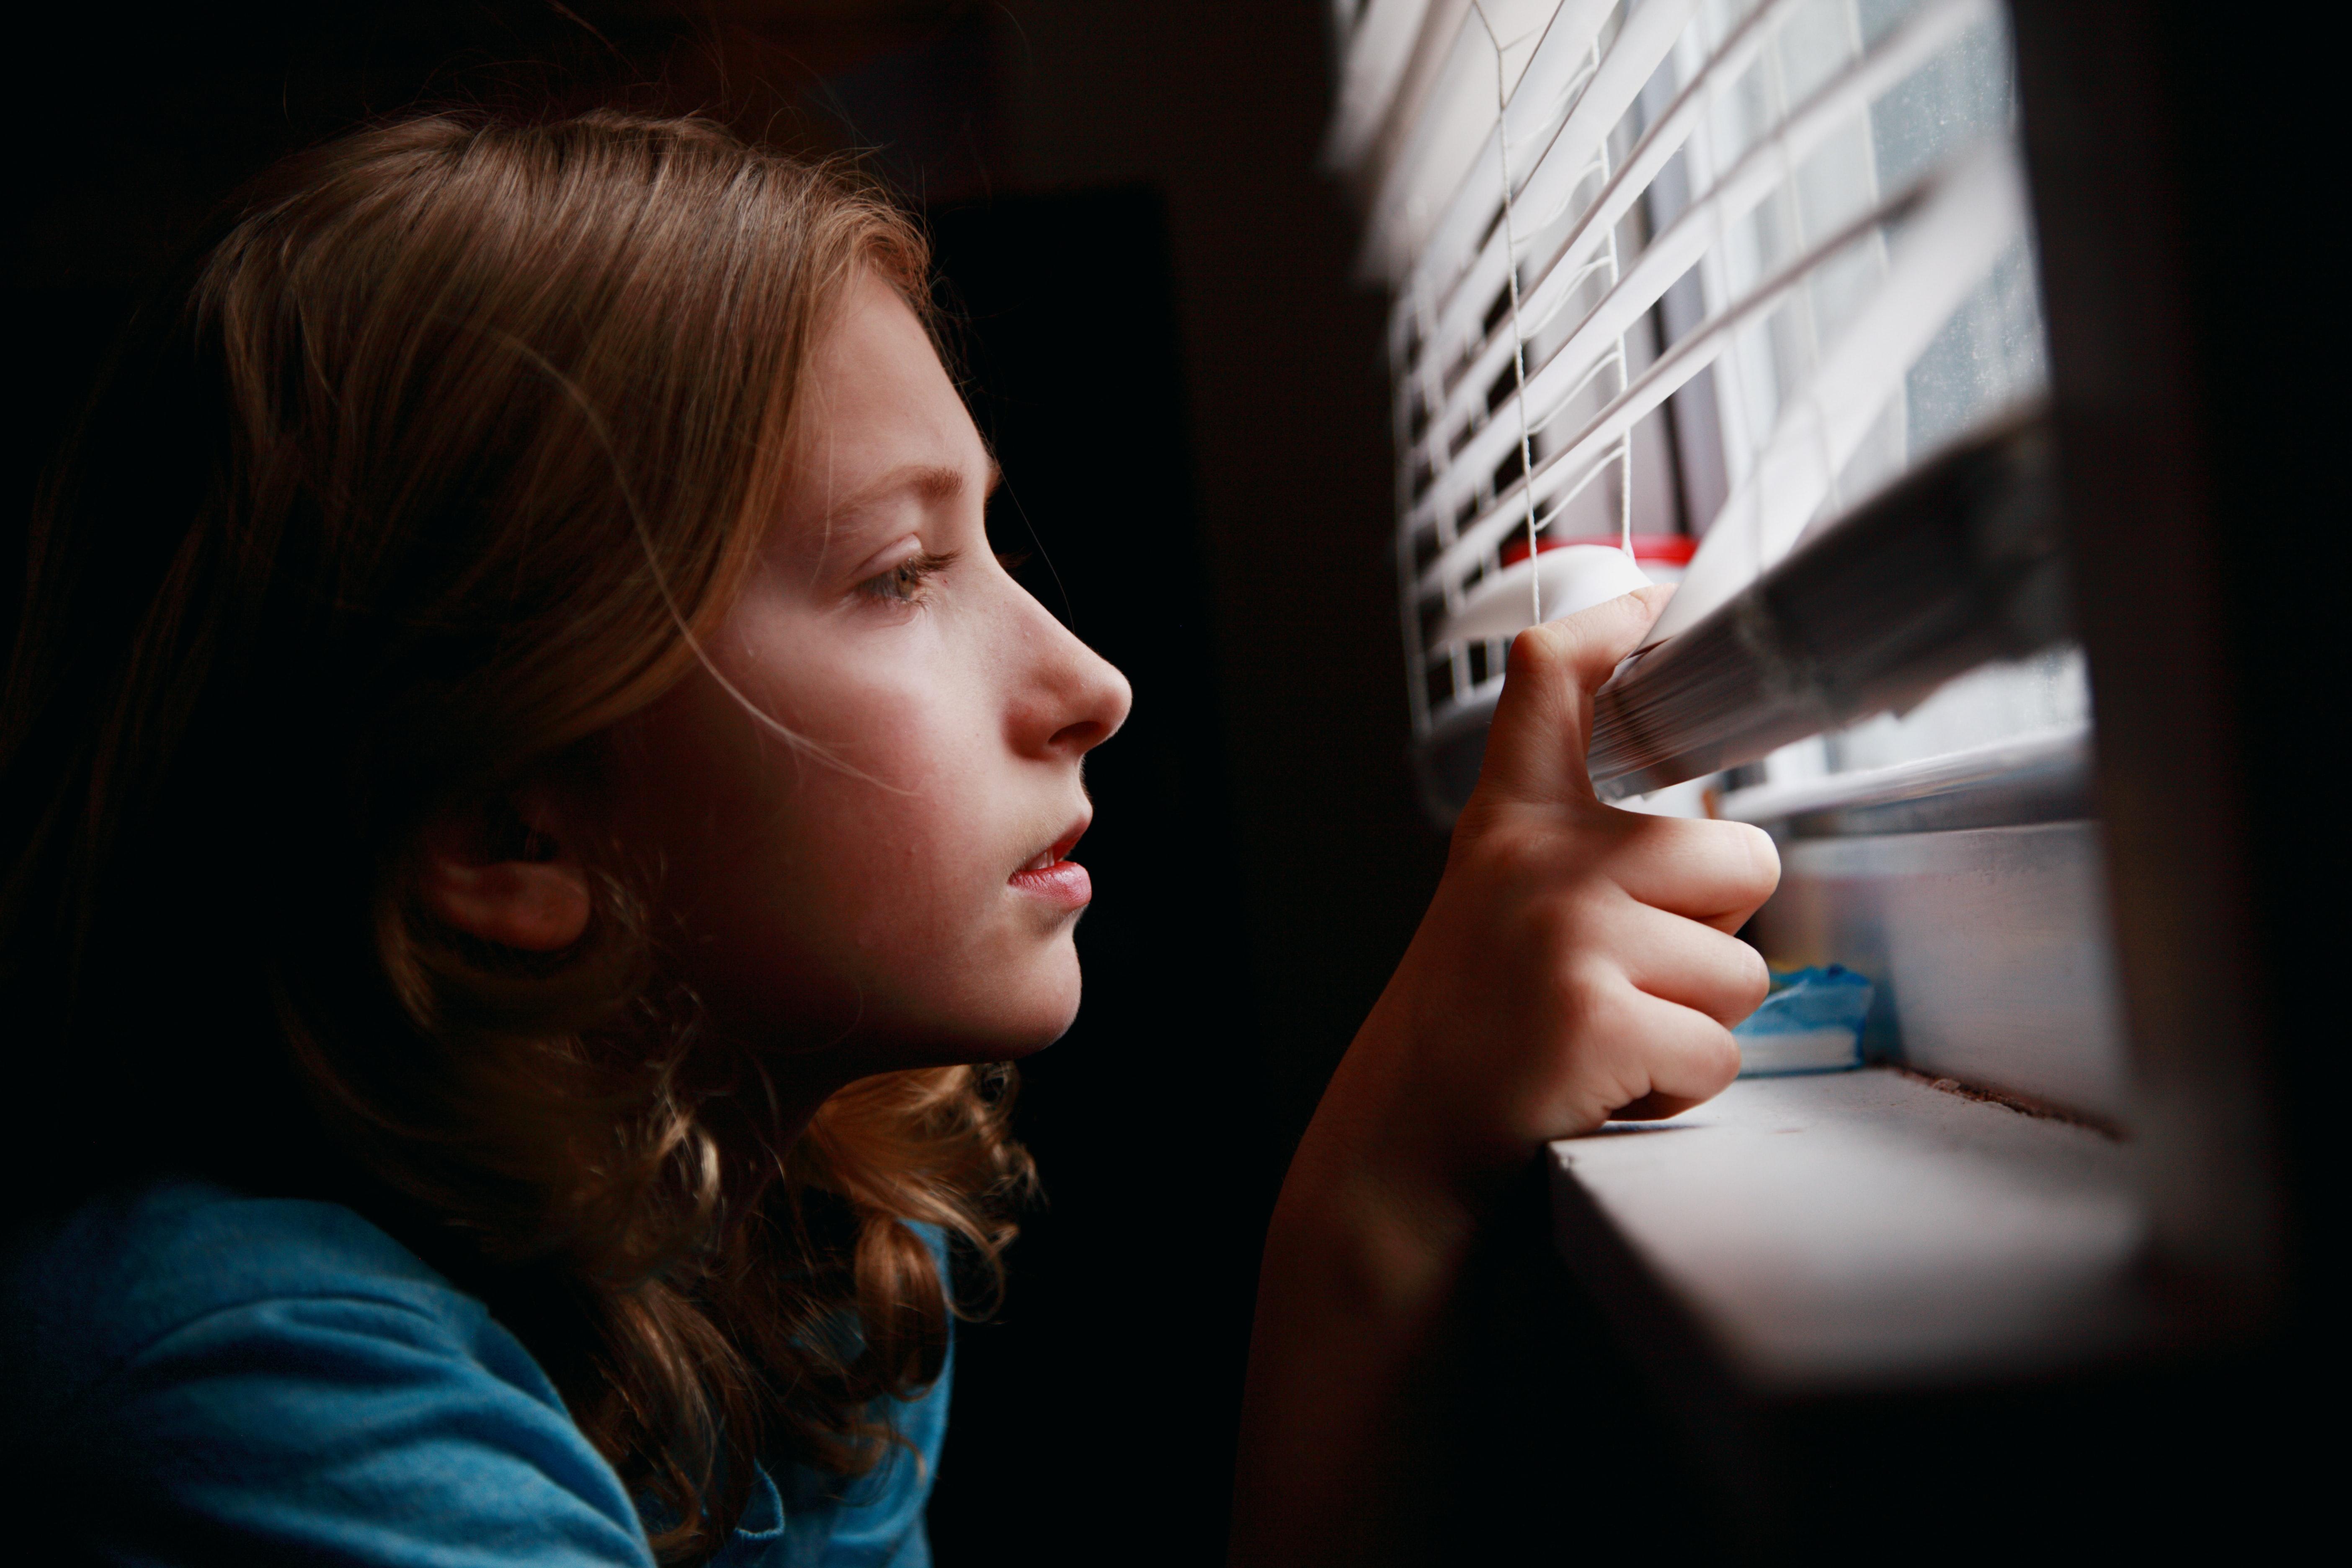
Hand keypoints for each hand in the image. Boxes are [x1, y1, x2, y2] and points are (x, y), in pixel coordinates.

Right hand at [1313, 586, 1779, 1205]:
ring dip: (1695, 1022)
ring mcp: (1567, 936)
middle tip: (1625, 976)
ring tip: (1608, 1035)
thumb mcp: (1500, 899)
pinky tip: (1605, 1083)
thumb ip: (1583, 847)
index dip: (1607, 631)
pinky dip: (1678, 1087)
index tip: (1643, 596)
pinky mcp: (1595, 1019)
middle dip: (1714, 934)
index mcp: (1513, 824)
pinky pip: (1720, 1052)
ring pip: (1745, 971)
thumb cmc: (1475, 1023)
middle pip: (1741, 858)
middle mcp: (1539, 862)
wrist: (1405, 1142)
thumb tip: (1708, 833)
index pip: (1553, 688)